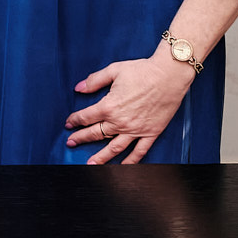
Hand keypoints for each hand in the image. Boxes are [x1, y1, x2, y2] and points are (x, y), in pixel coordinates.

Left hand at [64, 49, 198, 163]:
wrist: (168, 76)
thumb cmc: (143, 71)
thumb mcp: (114, 70)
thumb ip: (94, 80)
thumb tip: (79, 88)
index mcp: (109, 106)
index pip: (86, 117)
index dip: (75, 120)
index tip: (69, 124)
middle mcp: (121, 122)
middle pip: (96, 133)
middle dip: (81, 138)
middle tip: (71, 143)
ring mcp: (136, 130)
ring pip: (114, 148)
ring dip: (101, 157)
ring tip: (90, 164)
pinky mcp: (150, 133)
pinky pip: (139, 151)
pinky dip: (130, 161)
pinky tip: (122, 167)